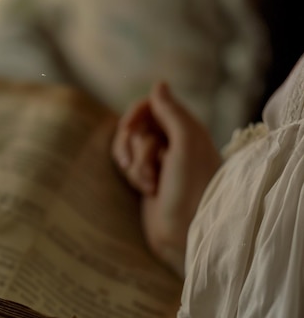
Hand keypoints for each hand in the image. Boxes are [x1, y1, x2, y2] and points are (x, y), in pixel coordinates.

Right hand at [111, 82, 220, 276]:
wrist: (184, 232)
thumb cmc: (190, 189)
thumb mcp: (186, 144)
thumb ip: (172, 112)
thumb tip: (157, 84)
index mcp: (187, 128)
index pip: (151, 104)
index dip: (134, 114)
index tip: (127, 129)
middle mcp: (173, 141)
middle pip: (135, 127)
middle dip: (135, 148)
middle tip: (148, 170)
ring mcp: (159, 161)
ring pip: (129, 148)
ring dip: (135, 166)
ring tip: (150, 186)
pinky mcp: (147, 178)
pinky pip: (128, 165)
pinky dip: (133, 176)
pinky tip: (148, 191)